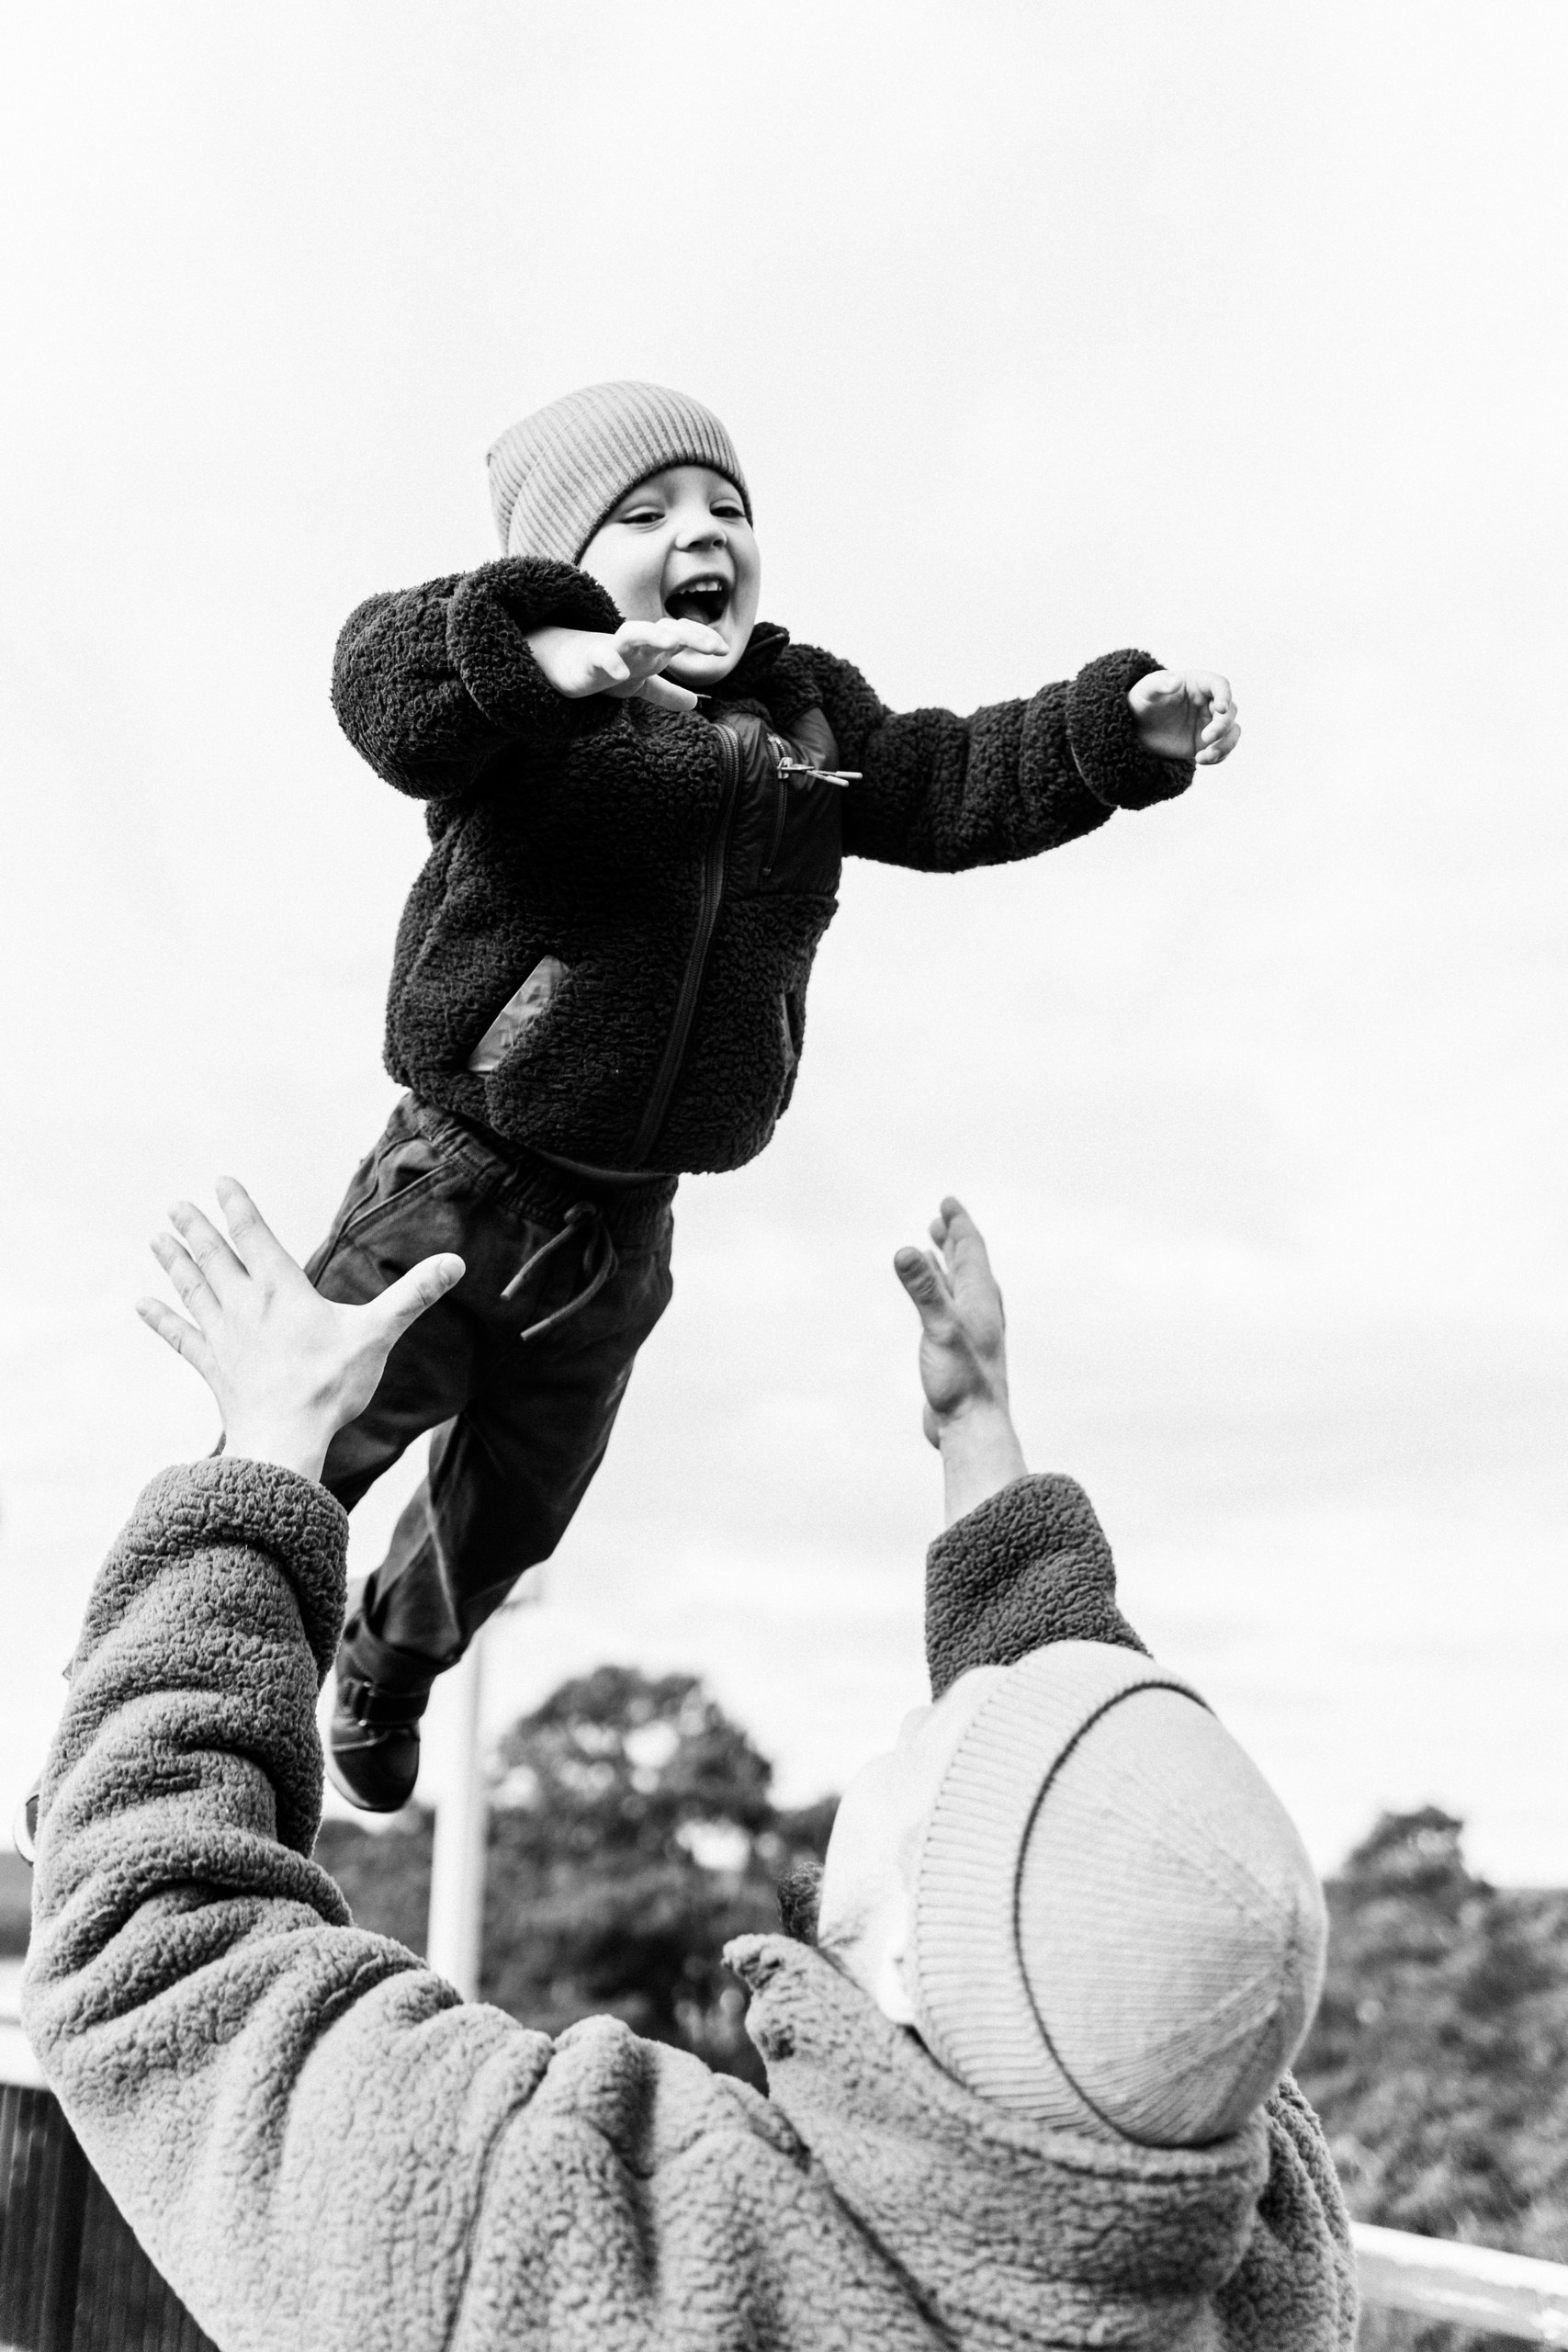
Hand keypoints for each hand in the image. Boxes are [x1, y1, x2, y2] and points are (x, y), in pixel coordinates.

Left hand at [138, 1178, 463, 1483]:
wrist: (286, 1440)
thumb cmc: (332, 1386)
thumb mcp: (378, 1334)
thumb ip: (413, 1296)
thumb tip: (455, 1263)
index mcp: (283, 1290)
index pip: (255, 1236)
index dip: (238, 1207)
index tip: (219, 1181)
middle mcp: (246, 1306)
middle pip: (215, 1257)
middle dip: (196, 1228)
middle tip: (175, 1204)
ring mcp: (224, 1337)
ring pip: (193, 1290)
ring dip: (174, 1263)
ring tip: (156, 1238)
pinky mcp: (213, 1368)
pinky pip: (182, 1338)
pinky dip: (162, 1320)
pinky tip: (141, 1305)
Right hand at [526, 619, 729, 714]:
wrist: (565, 667)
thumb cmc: (607, 669)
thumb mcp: (640, 683)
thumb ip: (667, 692)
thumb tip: (694, 703)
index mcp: (651, 647)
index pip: (680, 633)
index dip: (701, 638)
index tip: (724, 650)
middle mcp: (636, 643)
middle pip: (665, 629)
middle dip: (690, 635)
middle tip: (714, 646)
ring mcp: (613, 648)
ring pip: (634, 633)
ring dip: (653, 635)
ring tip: (672, 643)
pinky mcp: (589, 660)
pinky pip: (600, 657)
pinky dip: (611, 662)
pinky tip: (621, 674)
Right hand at [895, 1200, 1027, 1523]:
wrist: (973, 1429)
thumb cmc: (961, 1381)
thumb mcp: (939, 1328)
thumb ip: (923, 1290)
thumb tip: (906, 1250)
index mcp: (980, 1299)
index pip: (971, 1250)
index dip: (959, 1224)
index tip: (947, 1202)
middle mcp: (979, 1311)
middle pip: (968, 1266)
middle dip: (954, 1240)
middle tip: (939, 1219)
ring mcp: (970, 1332)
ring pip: (960, 1289)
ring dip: (948, 1265)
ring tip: (935, 1250)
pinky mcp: (958, 1352)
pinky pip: (950, 1311)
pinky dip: (940, 1295)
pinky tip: (931, 1302)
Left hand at [1127, 669, 1240, 765]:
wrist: (1138, 726)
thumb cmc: (1144, 701)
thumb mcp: (1146, 690)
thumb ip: (1159, 683)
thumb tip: (1176, 681)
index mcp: (1199, 684)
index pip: (1220, 685)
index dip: (1225, 695)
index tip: (1221, 709)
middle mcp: (1210, 702)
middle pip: (1230, 711)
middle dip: (1222, 726)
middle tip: (1206, 738)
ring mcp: (1210, 722)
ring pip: (1232, 731)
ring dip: (1225, 745)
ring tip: (1204, 757)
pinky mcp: (1207, 742)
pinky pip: (1223, 749)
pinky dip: (1218, 756)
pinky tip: (1201, 760)